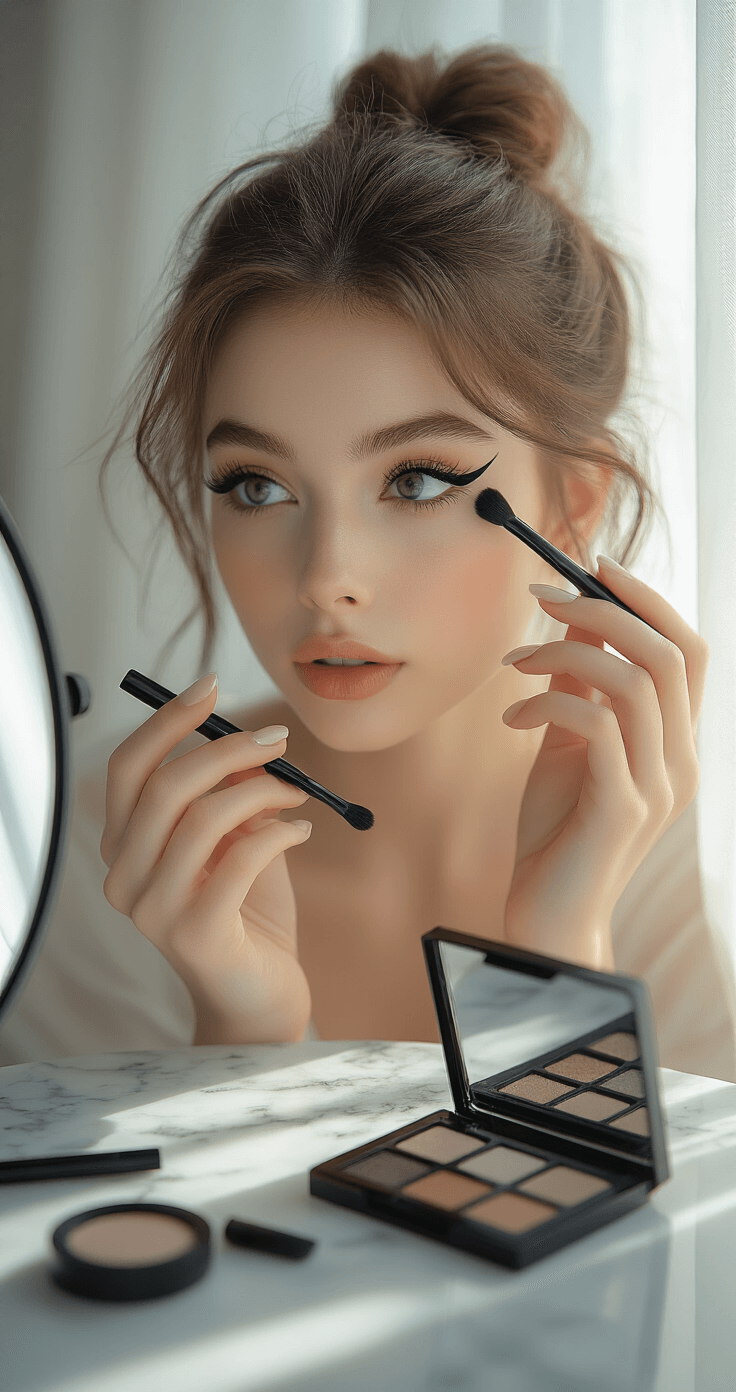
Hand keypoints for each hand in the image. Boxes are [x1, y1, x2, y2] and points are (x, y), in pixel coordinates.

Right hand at [100, 676, 313, 1042]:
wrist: (260, 997)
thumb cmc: (247, 913)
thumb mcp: (235, 839)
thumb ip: (229, 794)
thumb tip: (245, 742)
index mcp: (124, 848)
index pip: (128, 768)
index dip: (167, 721)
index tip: (211, 686)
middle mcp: (125, 879)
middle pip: (164, 786)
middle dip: (227, 749)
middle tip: (278, 738)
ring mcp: (154, 912)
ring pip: (203, 818)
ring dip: (262, 790)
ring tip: (299, 793)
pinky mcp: (195, 935)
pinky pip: (242, 856)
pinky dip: (279, 830)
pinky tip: (301, 830)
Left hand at [499, 556, 708, 968]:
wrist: (546, 915)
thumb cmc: (556, 829)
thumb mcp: (568, 741)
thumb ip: (581, 684)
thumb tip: (577, 610)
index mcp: (675, 740)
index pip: (689, 649)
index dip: (647, 600)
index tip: (593, 566)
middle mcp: (681, 760)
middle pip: (668, 653)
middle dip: (604, 610)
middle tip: (541, 597)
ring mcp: (658, 786)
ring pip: (633, 682)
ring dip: (565, 654)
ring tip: (515, 664)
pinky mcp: (623, 809)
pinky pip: (597, 725)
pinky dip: (549, 703)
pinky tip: (513, 717)